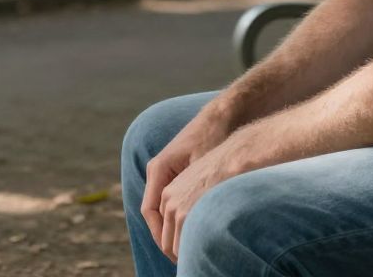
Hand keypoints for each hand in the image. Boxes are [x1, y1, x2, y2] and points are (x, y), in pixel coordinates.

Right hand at [140, 109, 231, 254]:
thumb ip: (193, 194)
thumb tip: (189, 222)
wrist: (222, 115)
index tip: (173, 253)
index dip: (159, 235)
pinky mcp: (177, 172)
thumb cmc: (214, 138)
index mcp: (158, 169)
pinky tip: (192, 229)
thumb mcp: (204, 167)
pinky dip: (178, 216)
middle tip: (180, 257)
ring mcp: (166, 171)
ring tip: (185, 247)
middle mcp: (157, 170)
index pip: (149, 211)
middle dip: (165, 236)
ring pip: (162, 208)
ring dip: (171, 227)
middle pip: (154, 213)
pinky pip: (171, 200)